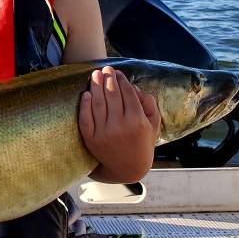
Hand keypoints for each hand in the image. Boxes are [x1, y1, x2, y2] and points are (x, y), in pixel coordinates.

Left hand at [78, 66, 161, 182]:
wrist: (128, 168)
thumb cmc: (142, 142)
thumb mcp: (153, 124)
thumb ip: (148, 103)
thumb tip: (132, 86)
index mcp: (137, 121)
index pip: (127, 94)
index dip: (121, 80)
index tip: (118, 73)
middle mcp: (120, 126)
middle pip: (112, 95)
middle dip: (108, 79)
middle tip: (105, 69)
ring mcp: (104, 133)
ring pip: (98, 103)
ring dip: (95, 86)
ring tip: (95, 75)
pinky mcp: (91, 139)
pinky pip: (86, 118)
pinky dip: (84, 105)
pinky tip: (86, 94)